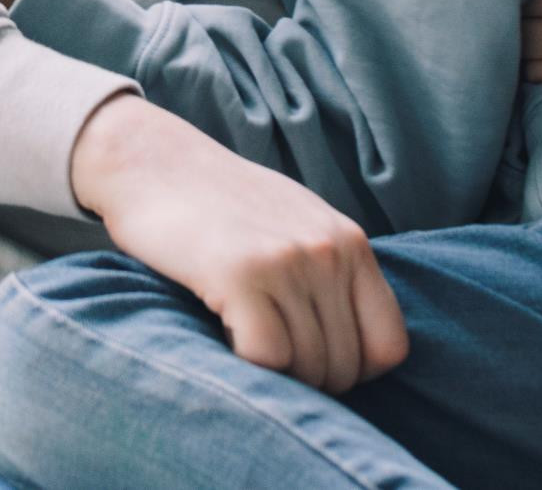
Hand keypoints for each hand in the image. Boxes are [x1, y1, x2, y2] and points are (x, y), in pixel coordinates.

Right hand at [68, 95, 407, 394]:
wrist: (152, 160)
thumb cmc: (220, 204)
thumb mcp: (297, 223)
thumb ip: (332, 272)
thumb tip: (356, 352)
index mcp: (351, 242)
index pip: (389, 346)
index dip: (354, 371)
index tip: (312, 361)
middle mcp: (329, 251)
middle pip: (345, 366)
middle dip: (306, 380)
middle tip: (266, 358)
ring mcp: (288, 261)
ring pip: (306, 368)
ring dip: (274, 377)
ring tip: (242, 343)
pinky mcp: (241, 273)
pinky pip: (267, 358)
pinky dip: (246, 366)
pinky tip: (222, 337)